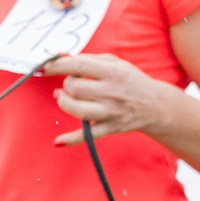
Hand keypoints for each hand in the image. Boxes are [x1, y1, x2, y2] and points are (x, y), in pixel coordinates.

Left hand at [45, 53, 178, 145]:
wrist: (155, 105)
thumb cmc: (130, 81)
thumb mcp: (116, 63)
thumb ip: (90, 60)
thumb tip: (61, 59)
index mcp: (113, 72)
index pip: (80, 66)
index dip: (58, 66)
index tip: (44, 66)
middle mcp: (112, 92)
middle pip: (75, 89)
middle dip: (66, 85)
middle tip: (71, 83)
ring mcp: (111, 112)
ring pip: (77, 109)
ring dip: (64, 103)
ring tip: (63, 97)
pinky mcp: (110, 128)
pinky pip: (87, 136)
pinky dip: (71, 139)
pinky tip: (58, 141)